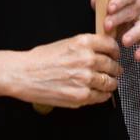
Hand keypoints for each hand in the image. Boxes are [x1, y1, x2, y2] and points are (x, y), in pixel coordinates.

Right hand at [7, 33, 121, 107]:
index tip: (115, 55)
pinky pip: (101, 96)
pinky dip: (103, 95)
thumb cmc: (40, 59)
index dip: (115, 51)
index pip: (111, 45)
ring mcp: (85, 79)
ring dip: (111, 83)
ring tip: (108, 83)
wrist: (23, 75)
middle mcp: (87, 59)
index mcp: (83, 42)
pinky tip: (100, 93)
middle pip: (113, 65)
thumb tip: (102, 52)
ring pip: (110, 82)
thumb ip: (85, 47)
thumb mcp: (65, 43)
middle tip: (114, 71)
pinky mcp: (81, 96)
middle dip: (115, 69)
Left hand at [93, 0, 139, 59]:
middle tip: (107, 26)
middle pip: (134, 9)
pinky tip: (137, 55)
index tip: (110, 8)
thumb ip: (100, 1)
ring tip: (124, 42)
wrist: (116, 15)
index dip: (120, 0)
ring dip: (134, 34)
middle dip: (120, 18)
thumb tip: (96, 1)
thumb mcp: (104, 0)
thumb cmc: (111, 5)